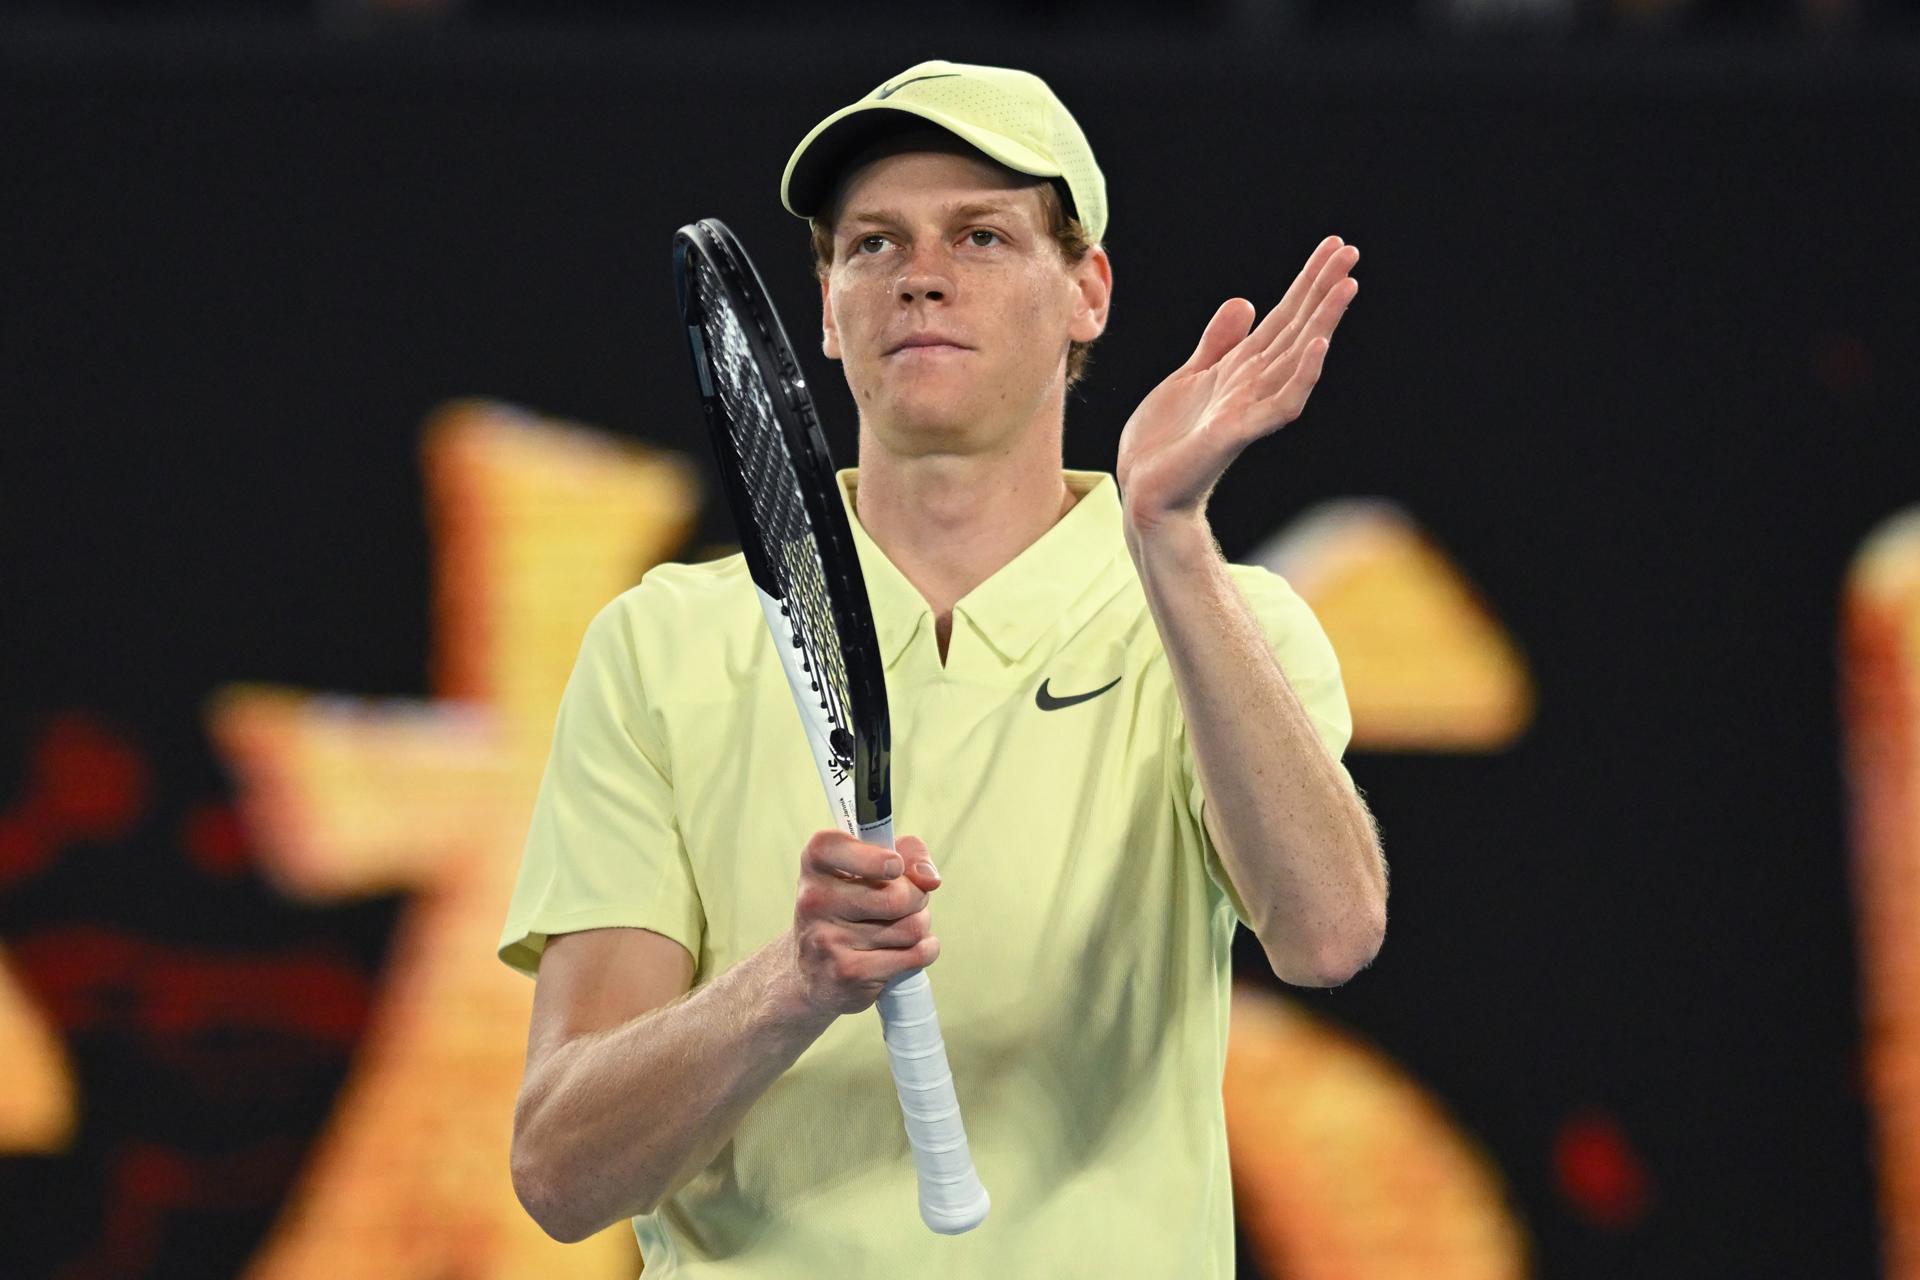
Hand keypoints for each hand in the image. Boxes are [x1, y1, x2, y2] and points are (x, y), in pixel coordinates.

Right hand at [788, 830, 941, 1016]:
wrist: (816, 972)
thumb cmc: (852, 907)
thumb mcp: (871, 867)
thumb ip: (908, 853)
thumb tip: (929, 879)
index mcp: (816, 864)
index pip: (834, 846)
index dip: (875, 857)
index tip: (895, 866)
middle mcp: (814, 900)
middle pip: (898, 895)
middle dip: (918, 898)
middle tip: (906, 902)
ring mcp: (827, 939)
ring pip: (911, 927)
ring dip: (919, 926)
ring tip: (899, 928)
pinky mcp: (847, 973)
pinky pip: (914, 955)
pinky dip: (924, 951)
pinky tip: (904, 950)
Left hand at [1116, 236, 1358, 537]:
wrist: (1146, 492)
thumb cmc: (1166, 443)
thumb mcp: (1189, 377)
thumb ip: (1218, 344)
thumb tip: (1246, 302)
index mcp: (1241, 369)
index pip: (1283, 317)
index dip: (1307, 282)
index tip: (1334, 247)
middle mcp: (1253, 385)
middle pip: (1296, 328)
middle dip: (1323, 290)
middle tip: (1352, 252)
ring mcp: (1249, 408)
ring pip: (1297, 358)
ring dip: (1323, 322)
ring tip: (1346, 286)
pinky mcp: (1237, 432)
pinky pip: (1280, 403)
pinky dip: (1301, 374)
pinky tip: (1317, 345)